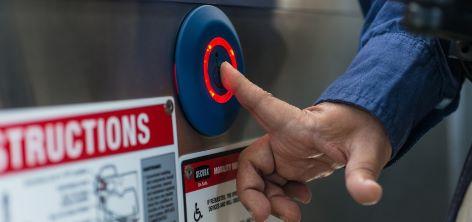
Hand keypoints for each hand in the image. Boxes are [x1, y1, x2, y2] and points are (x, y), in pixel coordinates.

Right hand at [220, 62, 391, 221]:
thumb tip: (367, 192)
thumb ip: (363, 172)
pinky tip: (297, 201)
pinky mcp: (291, 167)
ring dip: (268, 201)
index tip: (225, 70)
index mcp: (296, 125)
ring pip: (259, 180)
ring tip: (290, 214)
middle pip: (250, 164)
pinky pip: (273, 187)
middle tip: (263, 213)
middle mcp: (284, 139)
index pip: (263, 104)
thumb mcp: (368, 149)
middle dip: (252, 192)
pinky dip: (280, 200)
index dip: (242, 88)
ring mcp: (285, 155)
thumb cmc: (362, 127)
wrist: (367, 132)